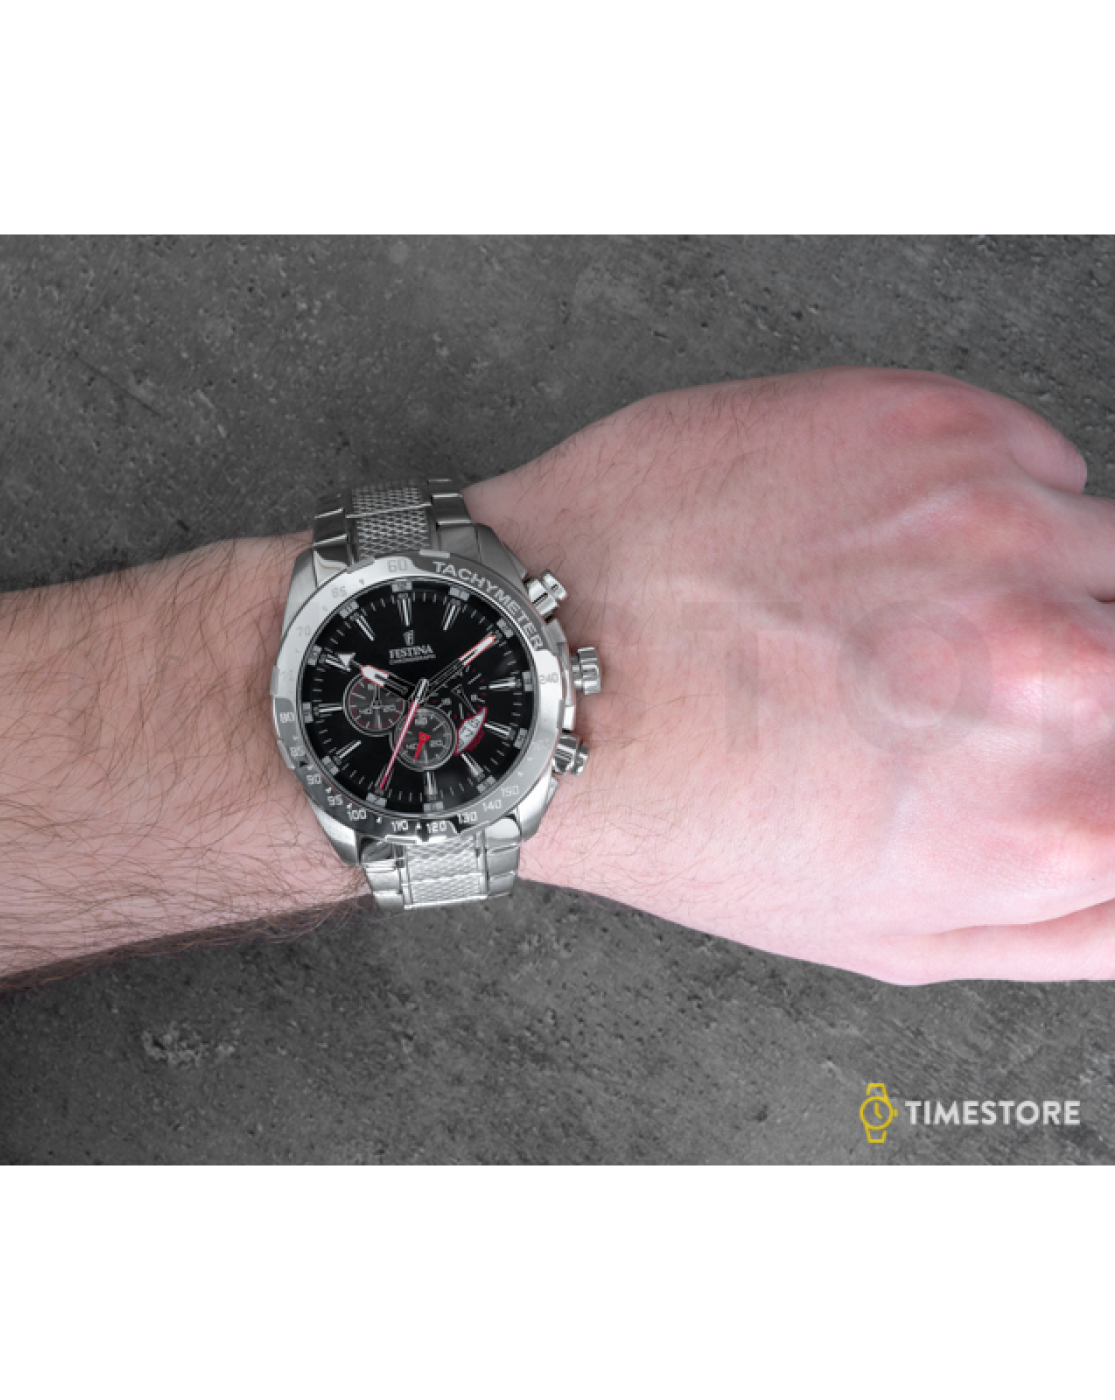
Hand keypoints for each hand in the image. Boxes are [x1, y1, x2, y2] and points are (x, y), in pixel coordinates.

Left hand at [467, 367, 1114, 982]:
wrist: (550, 670)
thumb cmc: (683, 806)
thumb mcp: (886, 935)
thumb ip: (1074, 921)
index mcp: (1060, 817)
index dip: (1104, 753)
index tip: (1065, 740)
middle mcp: (1062, 667)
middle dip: (1083, 669)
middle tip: (956, 683)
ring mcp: (1001, 529)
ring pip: (1104, 549)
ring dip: (1030, 579)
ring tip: (895, 612)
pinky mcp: (934, 427)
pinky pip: (1030, 460)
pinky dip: (975, 500)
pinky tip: (864, 546)